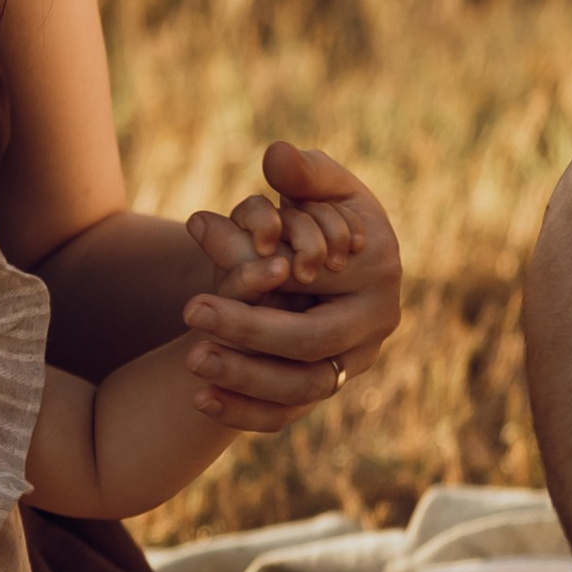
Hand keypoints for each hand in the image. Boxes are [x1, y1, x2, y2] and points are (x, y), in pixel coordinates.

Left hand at [178, 143, 400, 436]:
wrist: (335, 261)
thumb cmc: (326, 212)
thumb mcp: (323, 185)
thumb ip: (305, 171)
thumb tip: (277, 156)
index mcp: (380, 270)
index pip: (322, 284)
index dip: (271, 278)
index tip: (215, 268)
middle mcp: (375, 323)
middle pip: (311, 342)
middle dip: (249, 331)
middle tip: (191, 310)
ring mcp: (354, 362)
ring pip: (300, 389)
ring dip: (244, 379)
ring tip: (191, 358)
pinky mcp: (327, 388)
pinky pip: (286, 415)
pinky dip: (243, 412)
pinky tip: (199, 398)